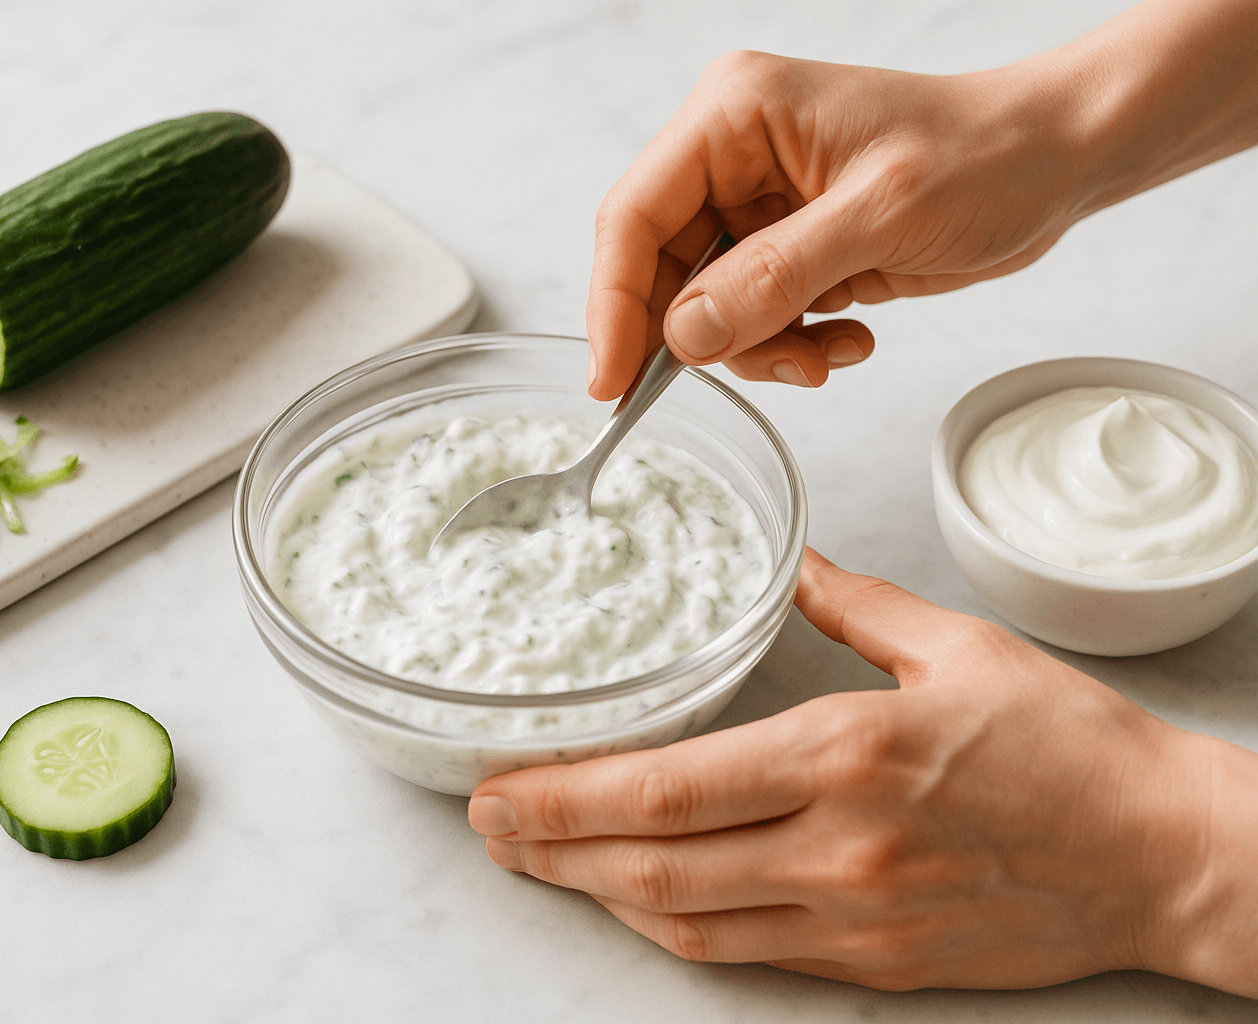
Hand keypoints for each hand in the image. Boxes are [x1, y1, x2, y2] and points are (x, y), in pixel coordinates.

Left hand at [468, 549, 1257, 993]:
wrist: (1162, 855)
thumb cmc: (1067, 746)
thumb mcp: (955, 647)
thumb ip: (853, 605)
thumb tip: (794, 561)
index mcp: (844, 756)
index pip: (668, 788)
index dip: (564, 795)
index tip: (500, 787)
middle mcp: (835, 849)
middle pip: (650, 866)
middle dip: (549, 850)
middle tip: (485, 830)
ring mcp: (851, 918)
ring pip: (685, 924)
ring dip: (596, 894)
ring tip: (536, 863)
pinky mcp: (873, 962)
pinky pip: (743, 955)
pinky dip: (673, 930)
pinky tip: (634, 900)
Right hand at [585, 52, 1082, 397]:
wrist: (1055, 162)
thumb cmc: (985, 156)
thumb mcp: (878, 216)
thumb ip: (774, 276)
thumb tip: (687, 333)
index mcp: (735, 115)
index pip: (636, 214)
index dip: (616, 303)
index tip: (615, 382)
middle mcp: (733, 154)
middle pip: (663, 268)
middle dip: (705, 335)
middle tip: (756, 370)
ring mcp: (758, 202)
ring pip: (706, 305)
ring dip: (759, 348)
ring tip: (825, 354)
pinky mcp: (787, 244)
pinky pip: (751, 316)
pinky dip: (788, 345)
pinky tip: (847, 338)